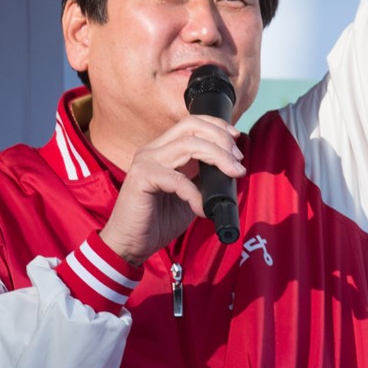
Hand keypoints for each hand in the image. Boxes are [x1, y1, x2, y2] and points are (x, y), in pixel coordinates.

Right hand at [99, 115, 244, 264]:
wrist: (130, 245)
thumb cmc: (158, 221)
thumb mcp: (188, 194)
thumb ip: (202, 177)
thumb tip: (229, 167)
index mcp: (163, 149)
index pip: (192, 123)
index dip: (217, 126)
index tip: (237, 139)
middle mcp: (153, 149)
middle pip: (191, 126)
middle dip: (220, 137)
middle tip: (237, 159)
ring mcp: (145, 161)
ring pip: (188, 145)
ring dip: (217, 156)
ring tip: (232, 173)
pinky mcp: (141, 178)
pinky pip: (177, 179)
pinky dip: (196, 193)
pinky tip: (202, 209)